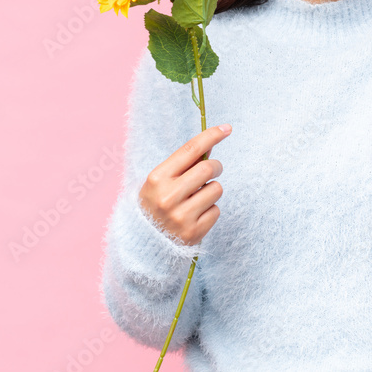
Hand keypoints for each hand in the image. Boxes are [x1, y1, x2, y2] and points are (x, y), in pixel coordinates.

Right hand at [138, 125, 228, 245]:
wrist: (145, 243)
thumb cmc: (156, 204)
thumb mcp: (161, 181)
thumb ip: (184, 164)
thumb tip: (210, 145)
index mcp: (157, 178)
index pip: (189, 150)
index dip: (211, 136)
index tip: (227, 128)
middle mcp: (168, 196)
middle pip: (208, 168)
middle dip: (216, 166)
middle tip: (213, 169)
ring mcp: (181, 216)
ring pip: (216, 189)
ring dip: (212, 190)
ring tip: (198, 198)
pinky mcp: (193, 233)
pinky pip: (217, 210)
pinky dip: (211, 209)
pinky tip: (197, 215)